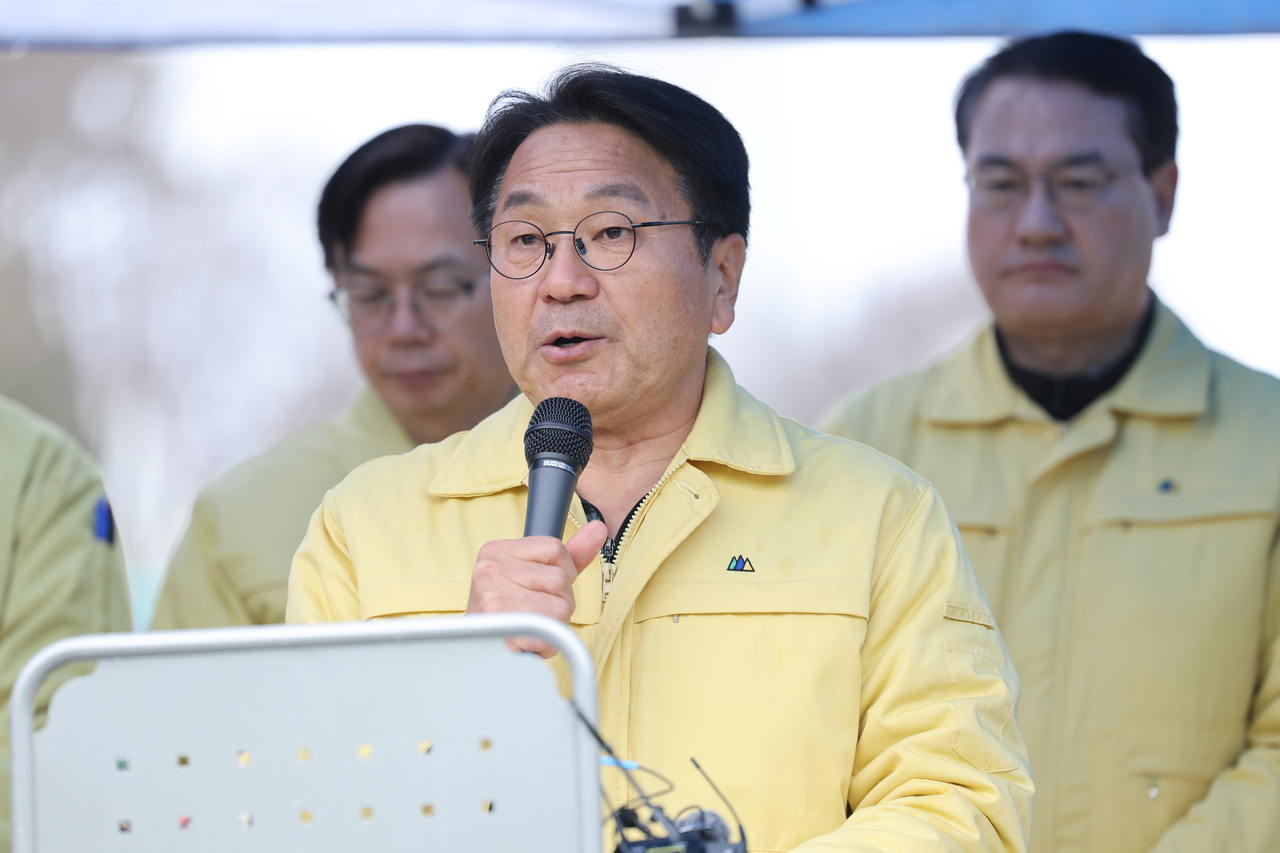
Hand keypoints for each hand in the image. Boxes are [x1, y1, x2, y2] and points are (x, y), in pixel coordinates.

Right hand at [466, 520, 607, 657]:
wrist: (479, 656)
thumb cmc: (509, 616)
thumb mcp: (537, 578)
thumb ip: (569, 555)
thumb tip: (599, 528)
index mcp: (496, 551)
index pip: (555, 548)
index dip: (561, 575)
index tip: (539, 591)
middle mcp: (489, 569)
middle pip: (560, 579)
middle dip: (559, 605)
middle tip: (533, 617)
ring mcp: (492, 596)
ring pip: (561, 607)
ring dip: (554, 626)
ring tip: (529, 631)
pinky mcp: (501, 625)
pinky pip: (551, 630)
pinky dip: (546, 644)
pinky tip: (527, 643)